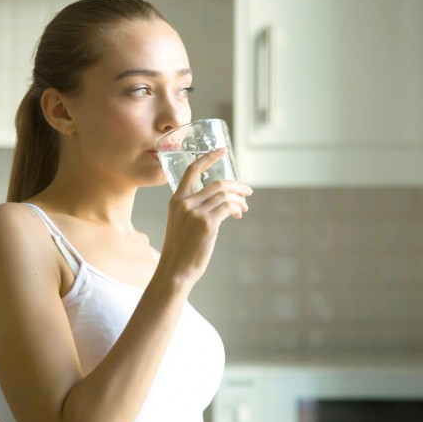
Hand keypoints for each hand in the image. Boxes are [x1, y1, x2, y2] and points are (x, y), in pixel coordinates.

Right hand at [159, 148, 252, 285]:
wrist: (175, 270)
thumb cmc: (180, 250)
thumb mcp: (181, 223)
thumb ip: (195, 209)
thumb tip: (221, 204)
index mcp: (176, 200)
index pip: (192, 170)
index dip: (208, 158)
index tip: (221, 150)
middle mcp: (185, 202)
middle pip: (217, 183)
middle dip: (236, 185)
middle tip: (247, 191)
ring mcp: (196, 212)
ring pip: (225, 195)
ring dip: (239, 199)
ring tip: (244, 207)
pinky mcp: (207, 223)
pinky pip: (228, 207)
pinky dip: (237, 208)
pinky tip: (239, 214)